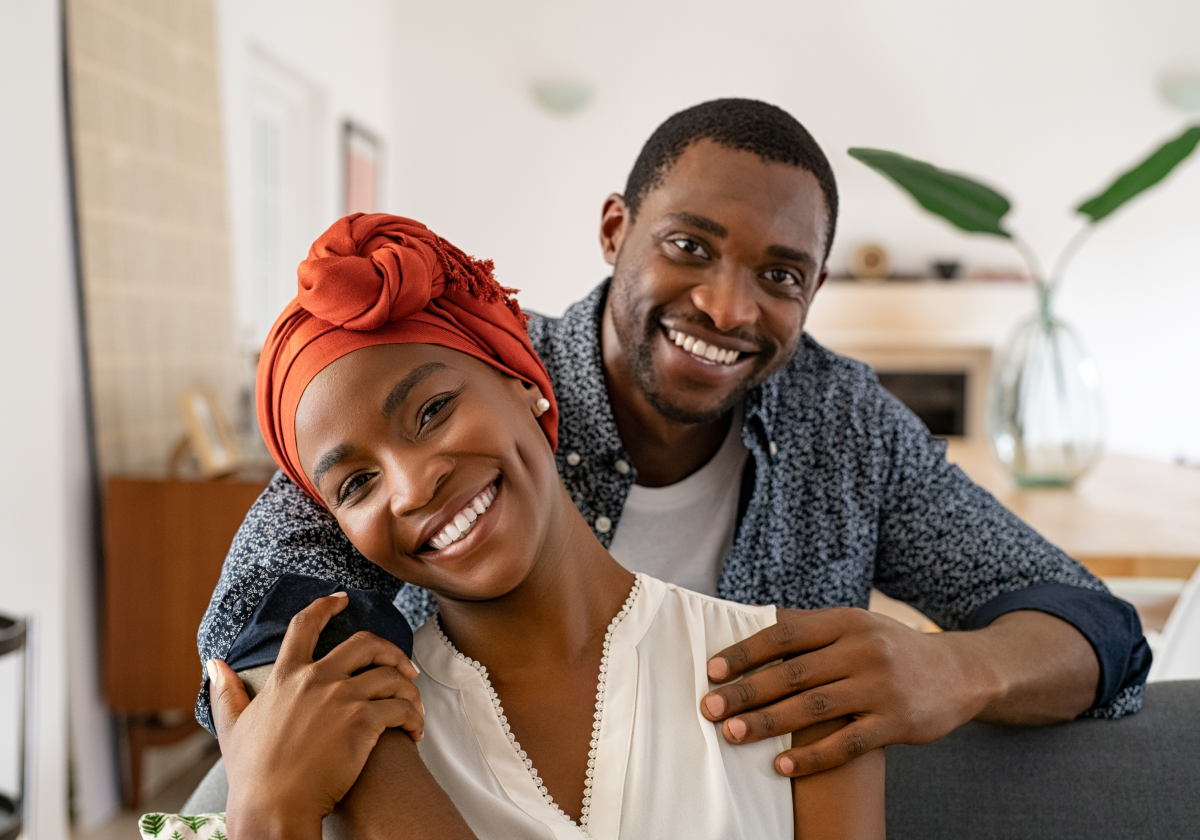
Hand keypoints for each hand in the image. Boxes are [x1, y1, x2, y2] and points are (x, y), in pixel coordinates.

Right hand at [210, 592, 424, 838]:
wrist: (273, 808)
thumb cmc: (252, 776)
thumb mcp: (232, 728)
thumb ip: (226, 692)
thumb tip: (215, 663)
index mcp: (286, 677)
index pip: (305, 626)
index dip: (325, 606)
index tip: (342, 600)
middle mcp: (316, 680)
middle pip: (365, 643)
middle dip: (391, 649)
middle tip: (404, 666)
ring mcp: (342, 699)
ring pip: (392, 675)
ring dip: (409, 689)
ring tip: (413, 707)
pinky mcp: (363, 723)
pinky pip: (402, 707)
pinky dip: (414, 717)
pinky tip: (414, 730)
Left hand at [700, 607, 994, 777]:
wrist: (961, 673)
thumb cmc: (892, 649)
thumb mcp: (858, 625)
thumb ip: (812, 629)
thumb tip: (751, 623)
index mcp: (847, 621)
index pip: (785, 634)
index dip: (747, 652)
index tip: (714, 670)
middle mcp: (863, 650)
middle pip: (793, 673)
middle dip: (747, 692)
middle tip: (710, 708)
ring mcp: (881, 687)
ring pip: (813, 708)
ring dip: (768, 723)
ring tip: (734, 734)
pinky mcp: (896, 723)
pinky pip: (846, 744)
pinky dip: (812, 757)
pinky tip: (782, 767)